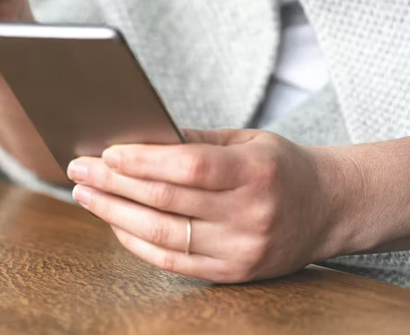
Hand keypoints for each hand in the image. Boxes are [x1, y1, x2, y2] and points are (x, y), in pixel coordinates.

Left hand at [66, 129, 350, 282]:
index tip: (106, 152)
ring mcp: (243, 248)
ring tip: (86, 195)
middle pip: (167, 200)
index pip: (190, 167)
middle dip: (114, 183)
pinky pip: (173, 262)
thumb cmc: (279, 166)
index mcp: (256, 171)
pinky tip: (114, 222)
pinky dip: (136, 242)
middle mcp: (251, 213)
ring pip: (163, 235)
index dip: (143, 161)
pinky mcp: (234, 273)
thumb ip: (193, 140)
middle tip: (79, 168)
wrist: (329, 208)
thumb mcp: (246, 140)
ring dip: (115, 213)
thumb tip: (134, 137)